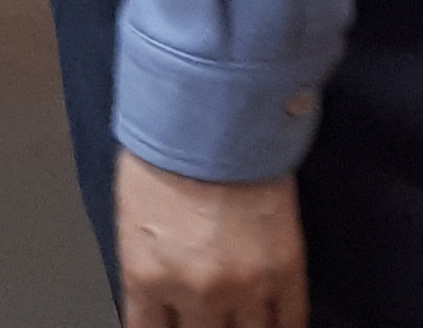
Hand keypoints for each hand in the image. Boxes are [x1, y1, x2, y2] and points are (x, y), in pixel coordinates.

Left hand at [114, 156, 304, 327]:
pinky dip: (283, 327)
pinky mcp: (285, 273)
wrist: (209, 115)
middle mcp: (196, 291)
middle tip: (205, 318)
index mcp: (147, 276)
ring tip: (239, 320)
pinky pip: (290, 322)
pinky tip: (275, 324)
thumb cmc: (164, 152)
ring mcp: (245, 287)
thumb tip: (156, 300)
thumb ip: (147, 269)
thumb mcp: (132, 218)